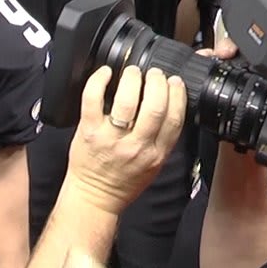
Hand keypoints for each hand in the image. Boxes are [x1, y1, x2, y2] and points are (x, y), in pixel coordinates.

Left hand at [65, 65, 185, 215]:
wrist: (95, 195)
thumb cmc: (124, 180)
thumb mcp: (155, 165)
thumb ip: (164, 139)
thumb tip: (171, 107)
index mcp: (157, 153)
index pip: (174, 118)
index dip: (177, 94)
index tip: (174, 81)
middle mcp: (137, 146)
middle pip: (155, 106)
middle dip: (157, 82)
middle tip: (154, 73)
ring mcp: (111, 138)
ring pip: (127, 102)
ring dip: (133, 79)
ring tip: (133, 72)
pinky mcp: (89, 131)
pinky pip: (93, 100)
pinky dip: (99, 81)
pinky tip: (105, 73)